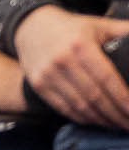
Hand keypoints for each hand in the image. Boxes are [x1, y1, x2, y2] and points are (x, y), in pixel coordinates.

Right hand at [13, 7, 128, 128]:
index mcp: (80, 46)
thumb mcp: (99, 25)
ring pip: (80, 106)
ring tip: (117, 125)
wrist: (30, 26)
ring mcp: (48, 74)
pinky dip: (82, 118)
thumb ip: (125, 32)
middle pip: (95, 97)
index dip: (123, 99)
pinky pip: (64, 108)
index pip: (107, 79)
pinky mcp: (39, 84)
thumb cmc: (71, 28)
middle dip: (116, 115)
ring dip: (102, 120)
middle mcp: (62, 60)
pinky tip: (96, 120)